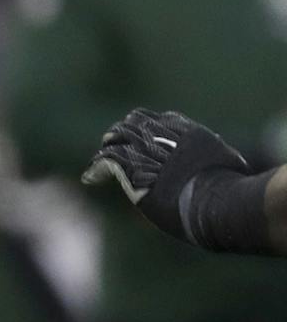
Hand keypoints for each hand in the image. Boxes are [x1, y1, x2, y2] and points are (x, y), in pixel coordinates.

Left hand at [83, 108, 247, 240]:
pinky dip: (98, 168)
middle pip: (138, 124)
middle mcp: (168, 139)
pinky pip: (110, 162)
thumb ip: (218, 161)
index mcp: (191, 133)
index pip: (164, 119)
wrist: (217, 202)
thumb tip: (231, 167)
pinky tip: (90, 177)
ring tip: (100, 154)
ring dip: (108, 146)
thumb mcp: (228, 166)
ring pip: (120, 140)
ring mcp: (150, 154)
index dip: (149, 123)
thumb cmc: (230, 189)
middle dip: (125, 130)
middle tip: (112, 138)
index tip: (141, 129)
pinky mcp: (134, 174)